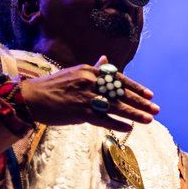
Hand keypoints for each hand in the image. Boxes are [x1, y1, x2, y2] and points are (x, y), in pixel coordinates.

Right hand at [18, 55, 158, 130]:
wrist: (31, 97)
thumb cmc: (53, 86)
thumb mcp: (75, 72)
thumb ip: (94, 69)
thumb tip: (107, 61)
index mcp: (90, 71)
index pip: (118, 79)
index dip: (136, 87)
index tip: (150, 94)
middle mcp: (90, 82)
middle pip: (121, 93)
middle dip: (140, 102)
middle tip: (156, 109)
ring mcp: (85, 97)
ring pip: (116, 107)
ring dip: (134, 114)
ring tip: (149, 119)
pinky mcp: (80, 112)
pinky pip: (103, 119)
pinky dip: (116, 124)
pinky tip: (129, 128)